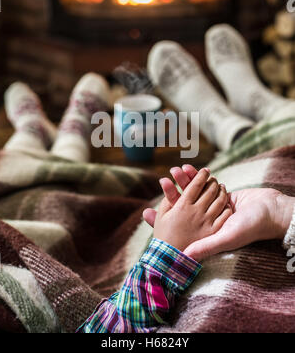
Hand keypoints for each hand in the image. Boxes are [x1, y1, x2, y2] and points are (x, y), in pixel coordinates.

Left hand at [143, 165, 294, 261]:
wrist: (274, 210)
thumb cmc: (252, 227)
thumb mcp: (228, 237)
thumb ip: (207, 246)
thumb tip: (185, 257)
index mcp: (205, 233)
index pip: (180, 227)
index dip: (166, 220)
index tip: (151, 210)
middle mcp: (208, 221)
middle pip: (185, 208)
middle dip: (173, 194)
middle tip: (162, 180)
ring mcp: (215, 207)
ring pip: (194, 194)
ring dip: (184, 182)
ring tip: (174, 170)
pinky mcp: (222, 195)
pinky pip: (206, 186)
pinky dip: (198, 178)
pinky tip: (189, 169)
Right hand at [144, 168, 231, 252]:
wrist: (171, 260)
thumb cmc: (164, 237)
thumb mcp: (161, 218)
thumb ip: (166, 200)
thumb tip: (165, 183)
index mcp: (182, 207)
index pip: (195, 185)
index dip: (201, 175)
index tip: (205, 170)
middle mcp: (196, 212)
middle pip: (209, 190)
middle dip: (212, 181)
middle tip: (213, 177)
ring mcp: (206, 222)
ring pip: (218, 200)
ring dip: (220, 190)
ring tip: (220, 186)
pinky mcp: (214, 232)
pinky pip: (224, 215)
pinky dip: (225, 206)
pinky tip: (226, 202)